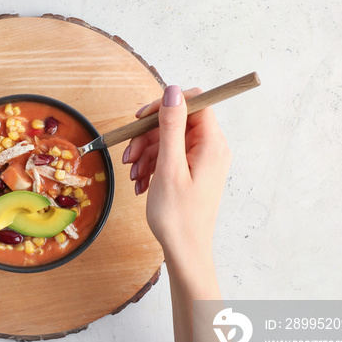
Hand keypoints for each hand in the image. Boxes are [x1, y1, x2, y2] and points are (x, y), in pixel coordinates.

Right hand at [122, 85, 231, 261]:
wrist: (185, 250)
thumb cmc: (178, 216)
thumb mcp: (169, 167)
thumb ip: (171, 126)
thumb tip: (173, 90)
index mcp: (212, 144)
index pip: (193, 103)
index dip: (165, 106)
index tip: (141, 119)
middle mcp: (212, 148)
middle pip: (177, 122)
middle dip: (148, 136)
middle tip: (129, 156)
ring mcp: (204, 160)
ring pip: (169, 140)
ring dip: (146, 153)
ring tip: (134, 175)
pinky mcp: (195, 171)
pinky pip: (171, 156)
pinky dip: (153, 165)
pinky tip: (142, 182)